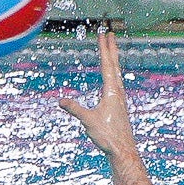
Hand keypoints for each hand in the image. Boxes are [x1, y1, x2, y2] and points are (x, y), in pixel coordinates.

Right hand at [59, 29, 139, 159]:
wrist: (123, 150)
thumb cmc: (107, 136)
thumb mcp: (88, 121)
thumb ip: (75, 109)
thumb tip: (61, 101)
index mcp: (111, 92)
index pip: (107, 65)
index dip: (105, 49)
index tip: (104, 35)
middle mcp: (118, 92)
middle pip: (114, 65)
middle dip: (111, 49)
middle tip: (110, 33)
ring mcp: (120, 98)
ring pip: (116, 73)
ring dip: (113, 60)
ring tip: (111, 51)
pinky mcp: (119, 105)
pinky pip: (116, 82)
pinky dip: (113, 73)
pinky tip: (112, 78)